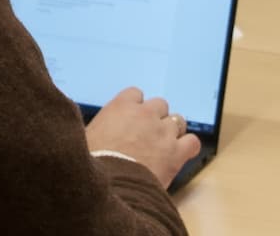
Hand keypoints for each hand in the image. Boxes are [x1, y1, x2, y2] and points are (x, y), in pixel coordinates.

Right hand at [85, 86, 200, 186]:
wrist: (108, 185)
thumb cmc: (92, 163)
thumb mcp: (87, 136)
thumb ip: (100, 126)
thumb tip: (98, 130)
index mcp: (121, 106)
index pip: (135, 94)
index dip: (135, 107)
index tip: (132, 119)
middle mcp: (145, 114)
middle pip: (160, 105)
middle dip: (155, 118)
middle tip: (147, 136)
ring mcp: (163, 131)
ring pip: (178, 121)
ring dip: (171, 132)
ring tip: (163, 147)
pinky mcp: (176, 152)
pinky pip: (192, 142)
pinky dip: (188, 147)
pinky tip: (180, 156)